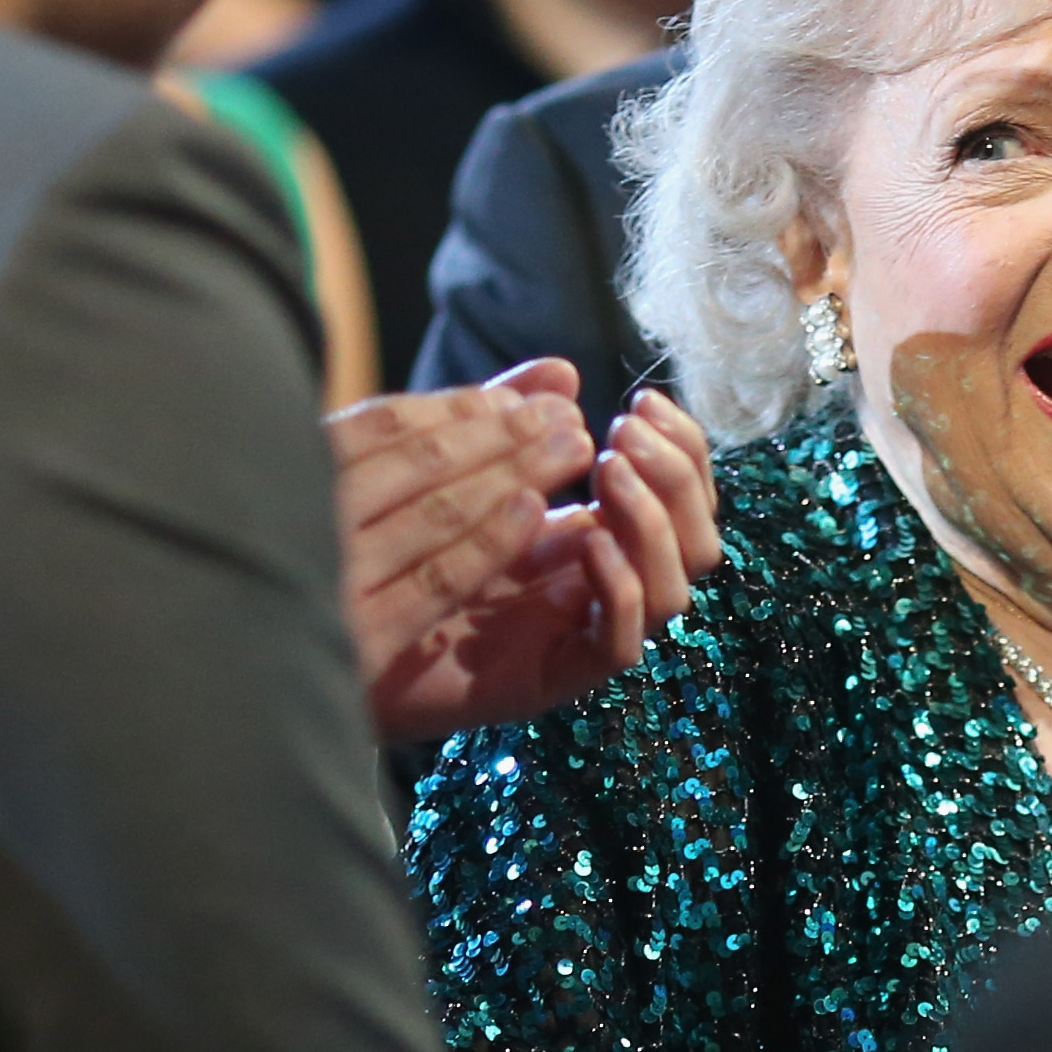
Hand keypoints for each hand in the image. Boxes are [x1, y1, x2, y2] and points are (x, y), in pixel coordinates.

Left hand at [336, 365, 719, 740]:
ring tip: (607, 472)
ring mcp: (586, 633)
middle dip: (676, 478)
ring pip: (675, 594)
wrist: (352, 637)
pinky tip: (590, 541)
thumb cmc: (410, 554)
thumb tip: (565, 373)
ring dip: (652, 522)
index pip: (686, 499)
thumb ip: (516, 424)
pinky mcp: (556, 678)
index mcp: (604, 534)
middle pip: (699, 543)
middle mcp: (609, 585)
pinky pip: (620, 645)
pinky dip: (620, 589)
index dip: (684, 448)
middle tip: (624, 434)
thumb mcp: (470, 473)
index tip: (644, 402)